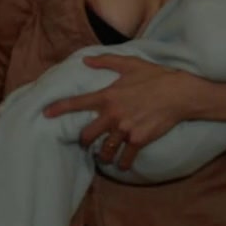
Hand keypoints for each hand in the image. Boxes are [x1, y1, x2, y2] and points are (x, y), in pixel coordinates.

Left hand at [42, 55, 205, 170]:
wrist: (179, 93)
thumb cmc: (155, 76)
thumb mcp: (129, 63)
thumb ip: (105, 62)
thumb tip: (86, 61)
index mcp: (107, 96)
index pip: (77, 103)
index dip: (58, 109)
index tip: (46, 113)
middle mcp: (112, 115)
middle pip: (86, 135)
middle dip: (83, 141)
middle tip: (85, 142)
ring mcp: (125, 130)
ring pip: (103, 150)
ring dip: (101, 155)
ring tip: (102, 157)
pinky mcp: (138, 140)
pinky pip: (125, 158)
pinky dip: (122, 164)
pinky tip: (122, 165)